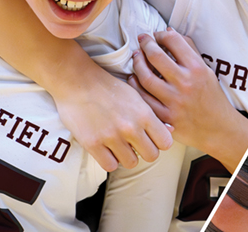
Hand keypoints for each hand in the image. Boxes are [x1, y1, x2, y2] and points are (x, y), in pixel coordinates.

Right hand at [54, 68, 173, 171]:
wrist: (77, 81)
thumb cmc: (109, 87)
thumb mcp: (136, 96)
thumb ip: (153, 115)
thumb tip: (170, 130)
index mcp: (144, 114)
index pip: (166, 142)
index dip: (160, 142)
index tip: (152, 138)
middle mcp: (131, 128)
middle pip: (152, 156)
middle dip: (145, 151)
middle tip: (136, 144)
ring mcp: (112, 137)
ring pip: (131, 163)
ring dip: (126, 156)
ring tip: (119, 146)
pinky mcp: (93, 144)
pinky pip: (110, 166)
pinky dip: (109, 160)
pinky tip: (106, 149)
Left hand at [130, 28, 247, 171]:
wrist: (218, 128)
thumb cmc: (212, 97)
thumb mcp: (207, 71)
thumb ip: (189, 50)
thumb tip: (169, 31)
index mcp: (198, 69)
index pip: (174, 41)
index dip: (162, 34)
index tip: (157, 35)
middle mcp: (186, 83)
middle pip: (155, 56)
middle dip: (145, 44)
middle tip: (142, 40)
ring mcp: (174, 101)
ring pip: (145, 77)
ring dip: (137, 63)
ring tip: (136, 57)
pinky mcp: (165, 118)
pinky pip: (143, 98)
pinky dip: (135, 85)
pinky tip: (135, 79)